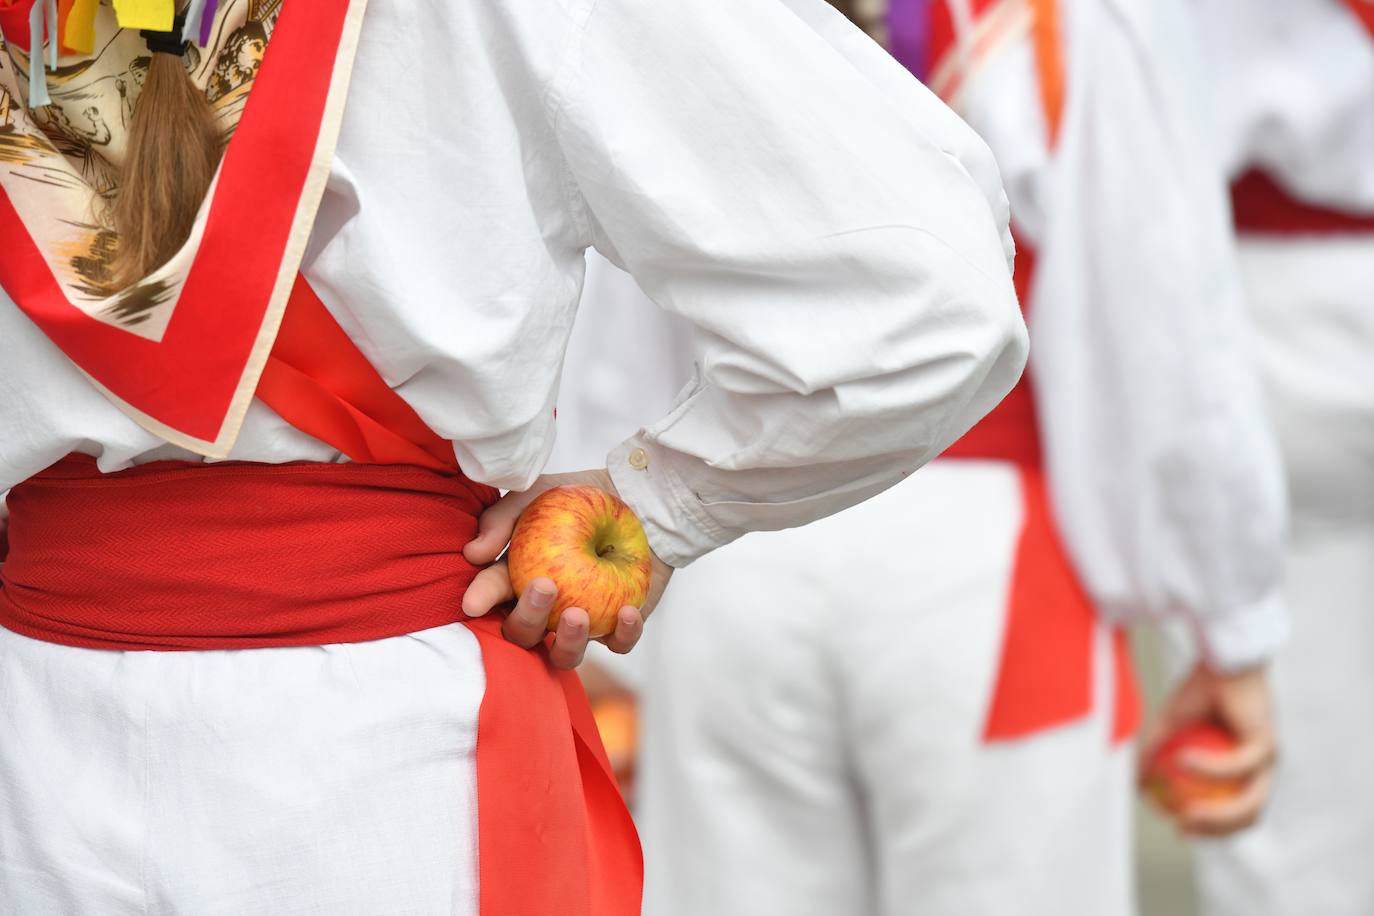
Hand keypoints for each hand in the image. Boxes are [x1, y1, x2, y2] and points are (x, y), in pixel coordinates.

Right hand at [460, 469, 673, 669]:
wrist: (633, 497)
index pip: (492, 596)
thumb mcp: (535, 496)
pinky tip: (626, 612)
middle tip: (545, 586)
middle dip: (528, 618)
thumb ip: (502, 519)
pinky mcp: (617, 626)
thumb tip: (474, 553)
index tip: (474, 603)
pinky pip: (619, 644)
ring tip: (578, 615)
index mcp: (516, 579)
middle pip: (523, 635)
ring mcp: (580, 622)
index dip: (481, 601)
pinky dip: (623, 634)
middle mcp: (544, 609)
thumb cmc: (577, 499)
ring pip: (565, 655)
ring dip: (568, 641)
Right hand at [1141, 662, 1277, 836]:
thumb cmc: (1201, 687)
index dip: (1210, 828)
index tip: (1178, 829)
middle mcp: (1262, 767)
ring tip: (1186, 810)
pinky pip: (1236, 766)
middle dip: (1216, 831)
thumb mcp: (1170, 725)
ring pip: (1251, 802)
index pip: (1235, 811)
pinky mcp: (1267, 744)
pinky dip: (1208, 768)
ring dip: (1219, 814)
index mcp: (1246, 767)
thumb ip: (1155, 752)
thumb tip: (1134, 781)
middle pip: (1249, 816)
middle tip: (1182, 827)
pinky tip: (1183, 761)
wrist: (1222, 658)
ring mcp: (1268, 758)